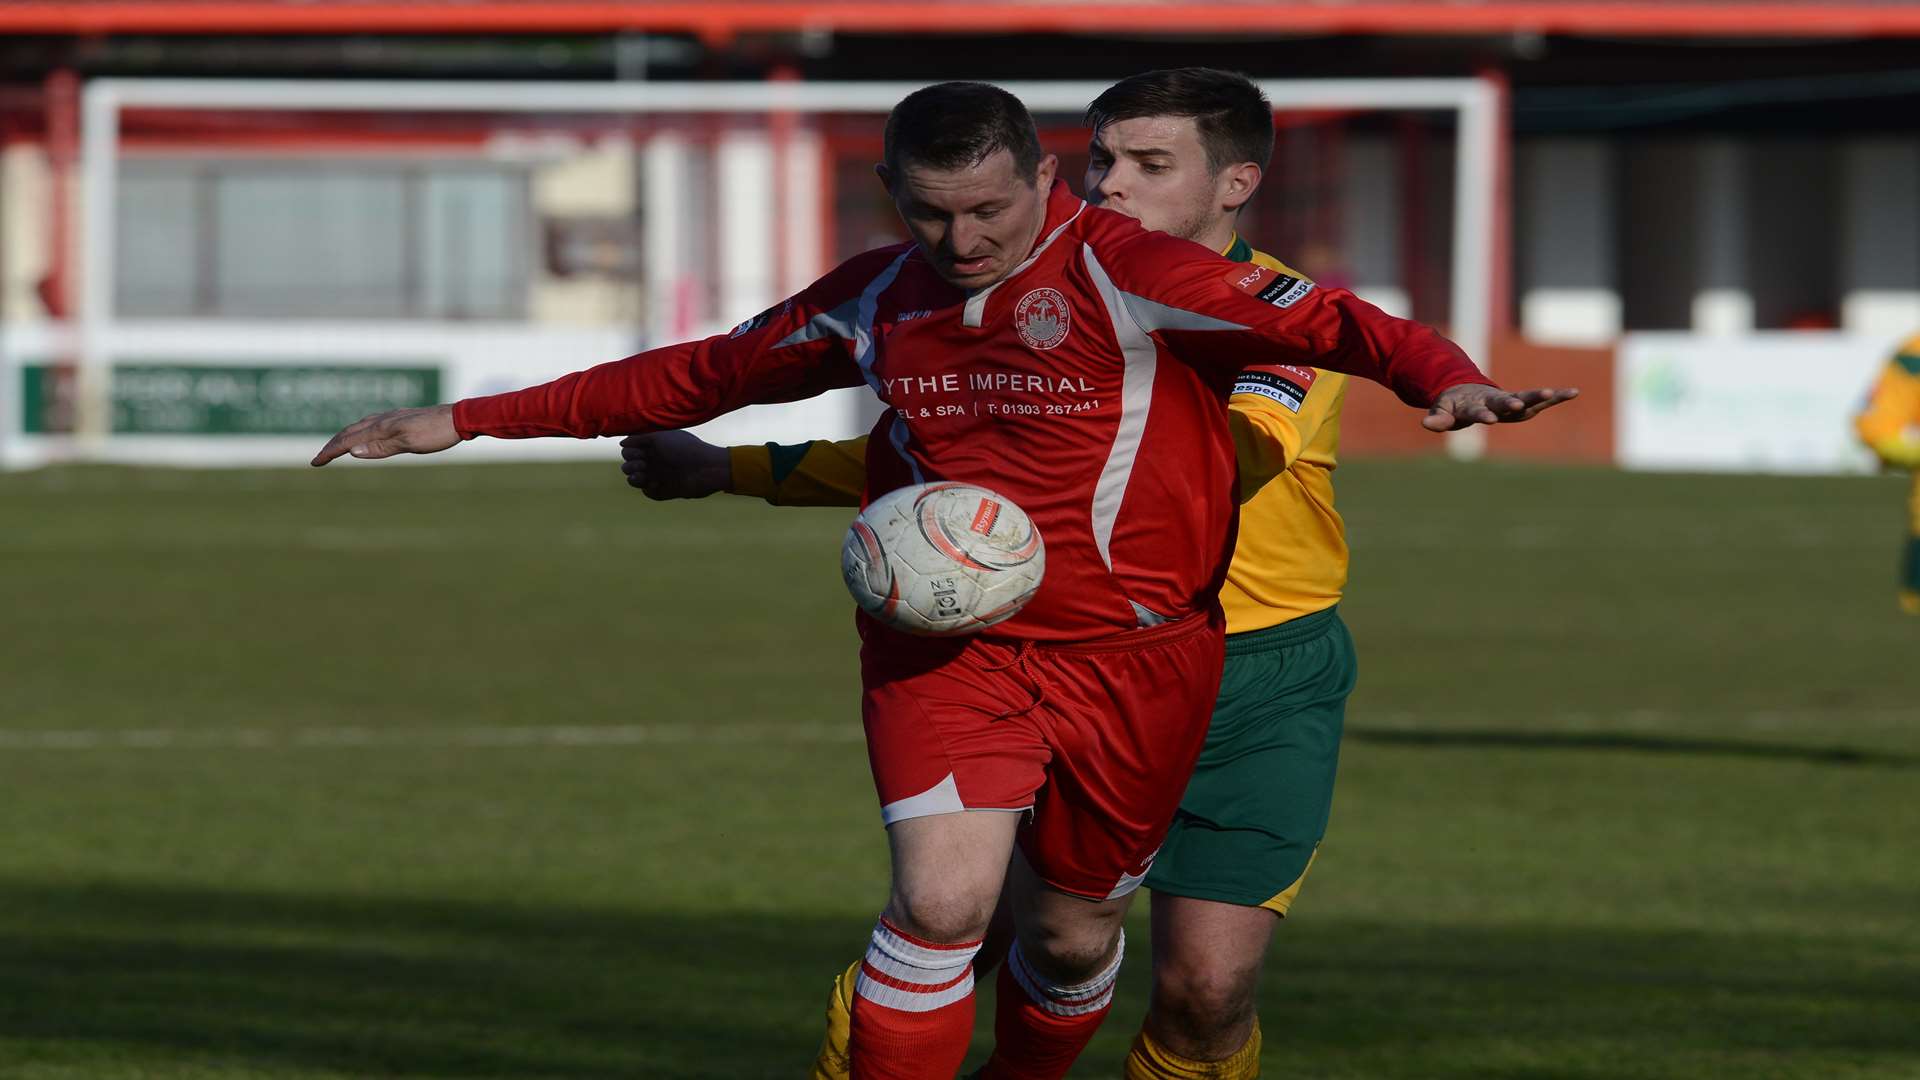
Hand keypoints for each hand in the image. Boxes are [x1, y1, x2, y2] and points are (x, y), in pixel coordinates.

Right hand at [311, 404, 459, 465]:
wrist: (458, 418)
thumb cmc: (435, 433)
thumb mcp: (408, 443)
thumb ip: (381, 447)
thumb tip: (352, 450)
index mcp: (381, 427)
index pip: (348, 440)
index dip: (330, 452)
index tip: (315, 463)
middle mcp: (383, 420)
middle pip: (349, 431)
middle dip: (332, 445)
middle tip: (319, 458)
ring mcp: (392, 417)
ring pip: (360, 426)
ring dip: (345, 436)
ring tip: (336, 446)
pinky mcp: (401, 418)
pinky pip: (372, 424)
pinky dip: (360, 431)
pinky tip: (366, 434)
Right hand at [619, 430, 731, 499]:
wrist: (706, 468)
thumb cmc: (685, 448)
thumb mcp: (660, 437)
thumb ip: (639, 439)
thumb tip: (622, 444)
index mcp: (654, 447)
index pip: (630, 451)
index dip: (630, 452)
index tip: (640, 452)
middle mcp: (655, 461)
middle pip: (630, 465)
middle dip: (630, 465)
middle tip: (642, 464)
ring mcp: (660, 476)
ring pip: (636, 480)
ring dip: (634, 478)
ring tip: (642, 475)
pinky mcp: (665, 491)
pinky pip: (648, 493)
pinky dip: (648, 489)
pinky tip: (656, 484)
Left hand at [1423, 384, 1579, 431]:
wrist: (1464, 390)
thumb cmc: (1453, 405)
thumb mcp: (1443, 412)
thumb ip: (1438, 419)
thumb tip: (1426, 424)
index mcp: (1473, 405)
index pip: (1478, 411)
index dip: (1483, 414)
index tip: (1489, 419)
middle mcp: (1494, 400)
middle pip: (1505, 401)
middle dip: (1513, 402)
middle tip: (1520, 403)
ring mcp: (1509, 400)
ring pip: (1527, 397)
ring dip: (1542, 396)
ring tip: (1562, 392)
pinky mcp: (1521, 400)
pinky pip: (1541, 399)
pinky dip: (1556, 396)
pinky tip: (1574, 392)